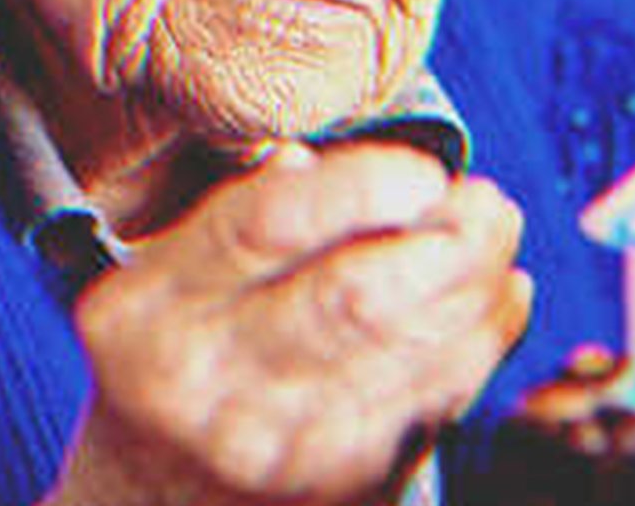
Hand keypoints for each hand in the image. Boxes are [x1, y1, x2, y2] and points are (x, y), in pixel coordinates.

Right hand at [45, 142, 531, 505]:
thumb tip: (336, 162)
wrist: (138, 502)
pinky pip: (436, 404)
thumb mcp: (166, 276)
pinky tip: (496, 301)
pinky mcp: (338, 491)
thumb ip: (247, 209)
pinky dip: (481, 343)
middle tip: (487, 203)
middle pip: (360, 297)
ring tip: (497, 240)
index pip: (269, 225)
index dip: (365, 185)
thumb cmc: (169, 356)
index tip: (423, 169)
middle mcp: (206, 384)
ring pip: (415, 352)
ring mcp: (276, 449)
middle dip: (451, 241)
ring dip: (481, 287)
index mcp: (152, 306)